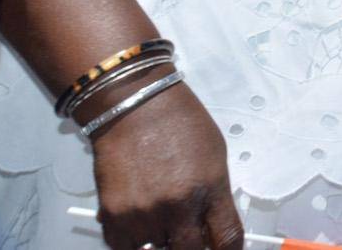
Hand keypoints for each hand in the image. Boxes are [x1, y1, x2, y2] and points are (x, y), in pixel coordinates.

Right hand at [88, 78, 244, 249]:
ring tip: (164, 224)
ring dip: (162, 243)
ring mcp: (143, 214)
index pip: (228, 240)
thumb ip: (215, 196)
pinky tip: (141, 223)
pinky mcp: (113, 215)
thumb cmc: (179, 123)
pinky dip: (134, 242)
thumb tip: (211, 226)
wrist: (136, 106)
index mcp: (210, 189)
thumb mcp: (215, 156)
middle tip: (190, 237)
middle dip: (194, 248)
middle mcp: (177, 207)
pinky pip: (124, 247)